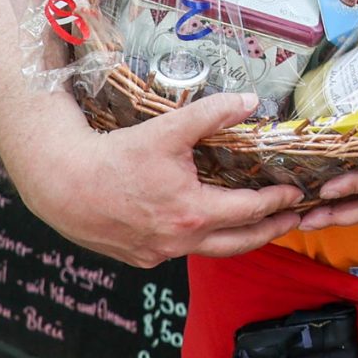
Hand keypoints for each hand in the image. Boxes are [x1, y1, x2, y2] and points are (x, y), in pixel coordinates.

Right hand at [18, 93, 306, 267]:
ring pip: (210, 251)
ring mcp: (158, 253)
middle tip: (293, 222)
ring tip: (259, 227)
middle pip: (238, 243)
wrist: (62, 185)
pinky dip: (201, 240)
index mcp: (192, 213)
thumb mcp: (168, 128)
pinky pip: (179, 251)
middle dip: (270, 232)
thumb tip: (251, 100)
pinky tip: (206, 226)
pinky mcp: (139, 257)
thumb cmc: (115, 157)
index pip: (249, 211)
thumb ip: (213, 113)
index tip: (295, 194)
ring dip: (237, 239)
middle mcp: (178, 241)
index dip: (276, 201)